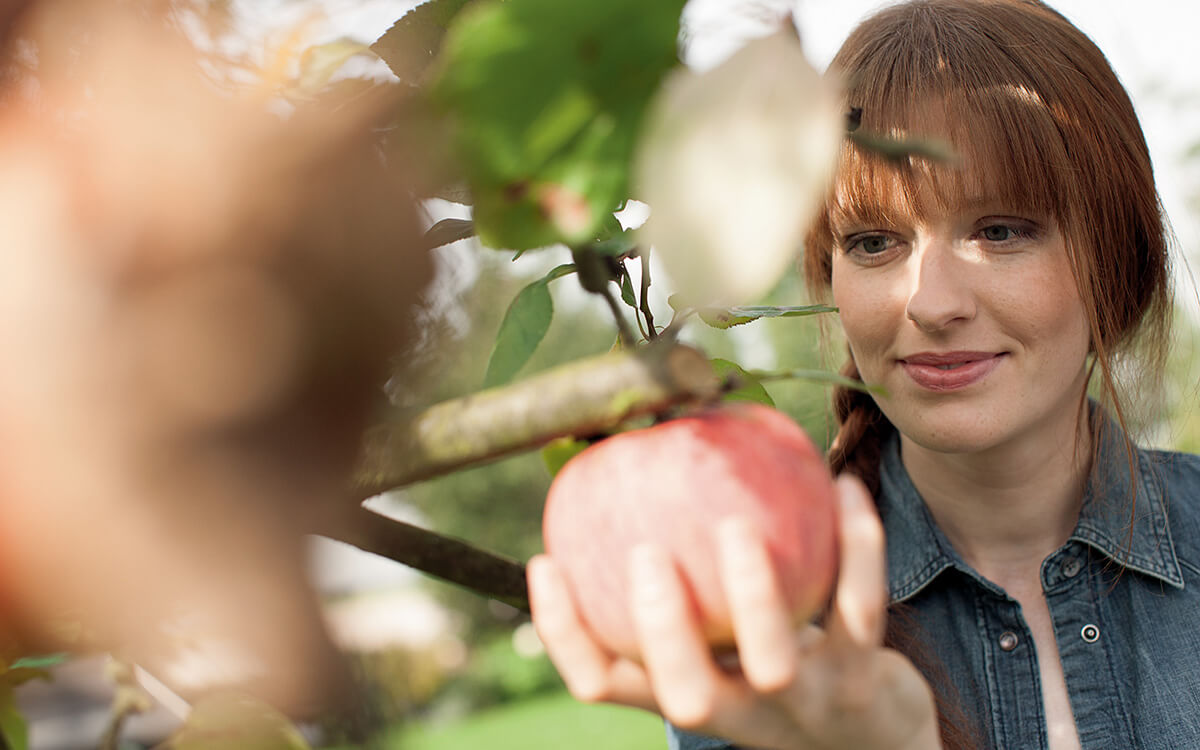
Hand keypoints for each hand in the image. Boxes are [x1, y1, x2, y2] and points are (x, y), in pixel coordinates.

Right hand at [527, 474, 941, 749]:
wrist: (879, 740)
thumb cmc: (776, 669)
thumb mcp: (721, 643)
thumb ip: (678, 587)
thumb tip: (626, 472)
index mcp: (687, 697)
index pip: (603, 686)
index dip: (565, 634)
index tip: (545, 561)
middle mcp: (738, 713)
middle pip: (685, 694)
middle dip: (660, 628)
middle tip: (644, 553)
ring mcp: (804, 702)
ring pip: (774, 659)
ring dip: (752, 592)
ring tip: (735, 525)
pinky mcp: (867, 681)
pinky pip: (859, 606)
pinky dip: (857, 545)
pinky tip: (844, 487)